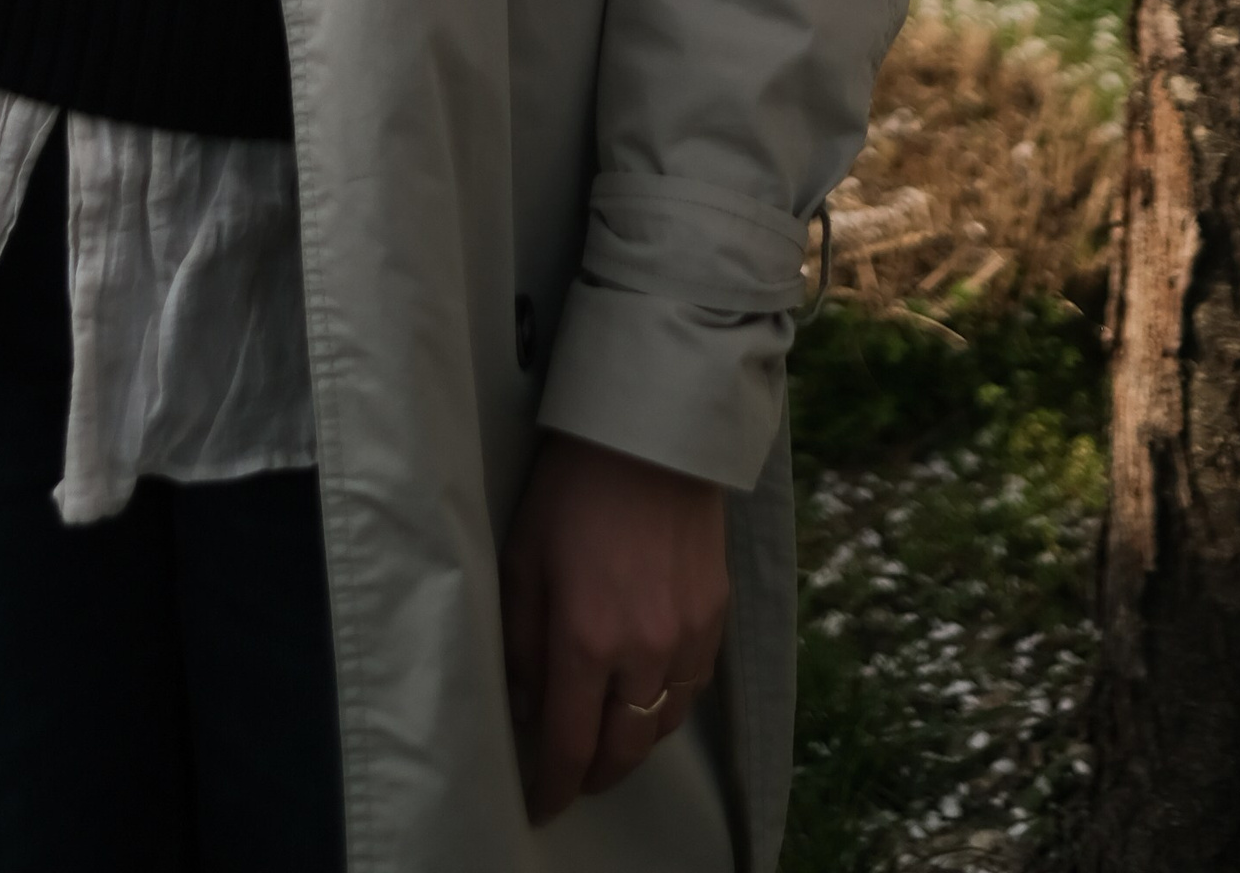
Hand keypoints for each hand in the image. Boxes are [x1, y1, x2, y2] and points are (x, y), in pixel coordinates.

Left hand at [498, 432, 729, 823]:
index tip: (542, 805)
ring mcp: (688, 635)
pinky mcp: (717, 613)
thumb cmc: (571, 489)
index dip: (555, 785)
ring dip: (635, 743)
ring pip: (664, 724)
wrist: (651, 434)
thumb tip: (528, 707)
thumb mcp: (522, 558)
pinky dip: (669, 705)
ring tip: (611, 741)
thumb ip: (522, 642)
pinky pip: (694, 685)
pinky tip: (651, 697)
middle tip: (576, 779)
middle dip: (597, 774)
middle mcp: (643, 651)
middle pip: (624, 748)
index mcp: (585, 639)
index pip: (570, 744)